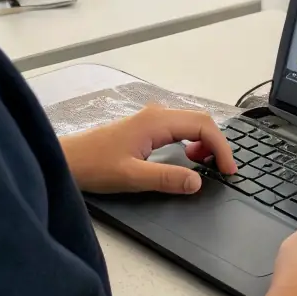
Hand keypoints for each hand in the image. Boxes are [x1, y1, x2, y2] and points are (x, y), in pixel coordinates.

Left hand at [61, 105, 236, 195]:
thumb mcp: (132, 177)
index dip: (221, 147)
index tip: (228, 170)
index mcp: (156, 121)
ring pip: (190, 122)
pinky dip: (192, 141)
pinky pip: (179, 127)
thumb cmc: (94, 166)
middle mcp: (156, 114)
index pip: (203, 126)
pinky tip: (189, 157)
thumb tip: (198, 181)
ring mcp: (151, 118)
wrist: (67, 159)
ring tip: (207, 165)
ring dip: (205, 141)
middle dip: (217, 143)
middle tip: (223, 170)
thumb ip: (166, 178)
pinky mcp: (146, 126)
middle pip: (200, 120)